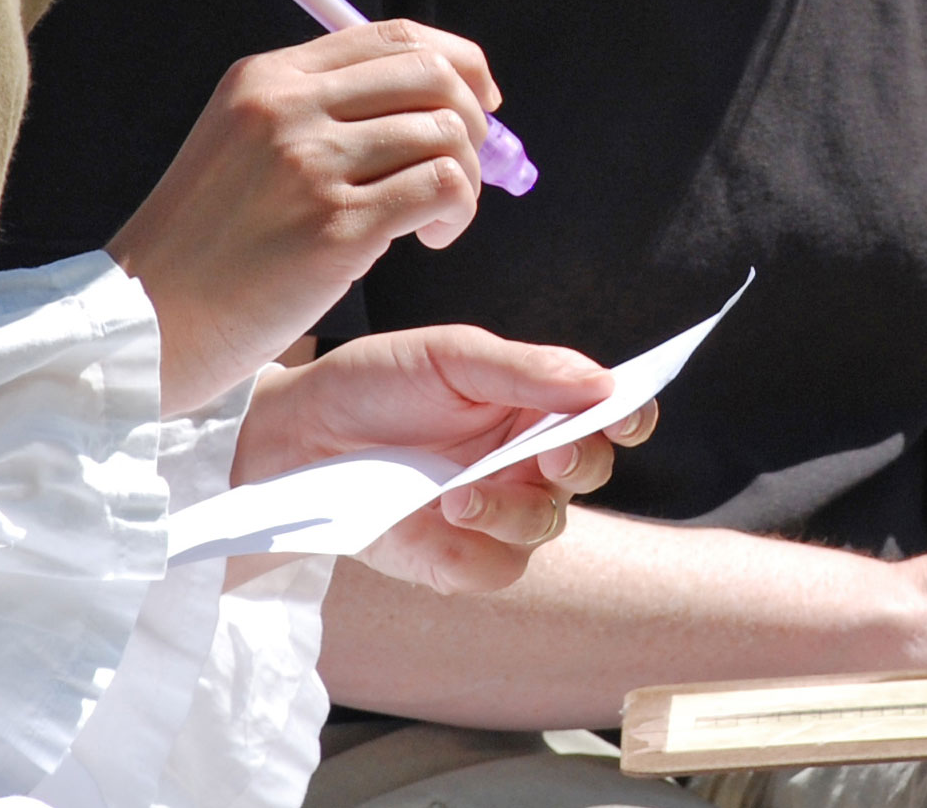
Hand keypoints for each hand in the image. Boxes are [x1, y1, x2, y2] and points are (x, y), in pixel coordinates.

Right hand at [109, 21, 502, 410]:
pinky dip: (457, 212)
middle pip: (432, 75)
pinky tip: (430, 238)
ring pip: (446, 133)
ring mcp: (311, 164)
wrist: (148, 318)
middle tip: (466, 168)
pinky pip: (442, 188)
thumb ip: (321, 114)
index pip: (396, 36)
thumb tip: (437, 107)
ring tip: (435, 219)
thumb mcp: (243, 145)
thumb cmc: (207, 244)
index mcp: (268, 76)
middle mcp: (289, 106)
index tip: (479, 103)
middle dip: (473, 118)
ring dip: (466, 178)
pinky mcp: (336, 226)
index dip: (458, 64)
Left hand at [234, 324, 658, 594]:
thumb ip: (526, 369)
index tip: (623, 414)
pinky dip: (475, 549)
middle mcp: (526, 460)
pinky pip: (494, 569)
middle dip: (579, 462)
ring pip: (546, 526)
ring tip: (459, 494)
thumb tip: (603, 383)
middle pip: (591, 471)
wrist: (296, 435)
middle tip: (552, 452)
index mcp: (537, 404)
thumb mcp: (448, 357)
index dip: (630, 416)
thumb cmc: (373, 385)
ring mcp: (495, 512)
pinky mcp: (455, 558)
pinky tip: (437, 520)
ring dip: (515, 510)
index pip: (611, 414)